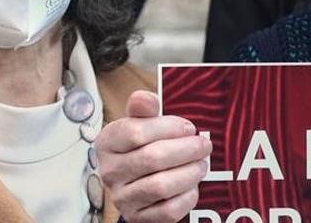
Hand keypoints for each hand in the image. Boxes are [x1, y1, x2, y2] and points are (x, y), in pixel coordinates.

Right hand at [94, 90, 211, 222]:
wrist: (135, 181)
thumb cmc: (141, 146)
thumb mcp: (138, 122)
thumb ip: (143, 108)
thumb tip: (146, 98)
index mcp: (107, 142)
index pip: (136, 132)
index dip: (169, 128)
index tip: (188, 127)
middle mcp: (109, 172)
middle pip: (152, 159)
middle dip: (186, 150)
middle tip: (203, 145)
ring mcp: (122, 198)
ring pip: (160, 186)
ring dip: (189, 173)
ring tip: (201, 164)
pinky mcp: (138, 218)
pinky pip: (168, 210)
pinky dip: (186, 196)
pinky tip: (192, 185)